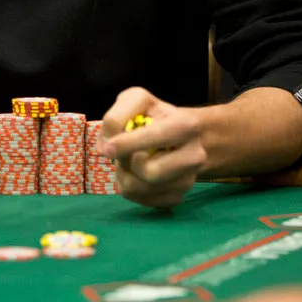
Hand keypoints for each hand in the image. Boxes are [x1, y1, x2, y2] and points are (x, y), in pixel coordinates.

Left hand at [99, 87, 204, 208]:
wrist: (179, 137)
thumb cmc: (154, 116)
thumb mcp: (136, 100)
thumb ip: (117, 115)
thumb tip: (106, 146)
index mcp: (187, 125)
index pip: (157, 137)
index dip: (129, 144)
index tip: (108, 148)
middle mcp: (195, 155)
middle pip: (151, 172)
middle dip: (128, 163)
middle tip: (123, 153)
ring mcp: (188, 180)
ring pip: (142, 189)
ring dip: (124, 175)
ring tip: (127, 161)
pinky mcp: (178, 197)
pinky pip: (143, 201)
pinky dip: (131, 189)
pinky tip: (134, 174)